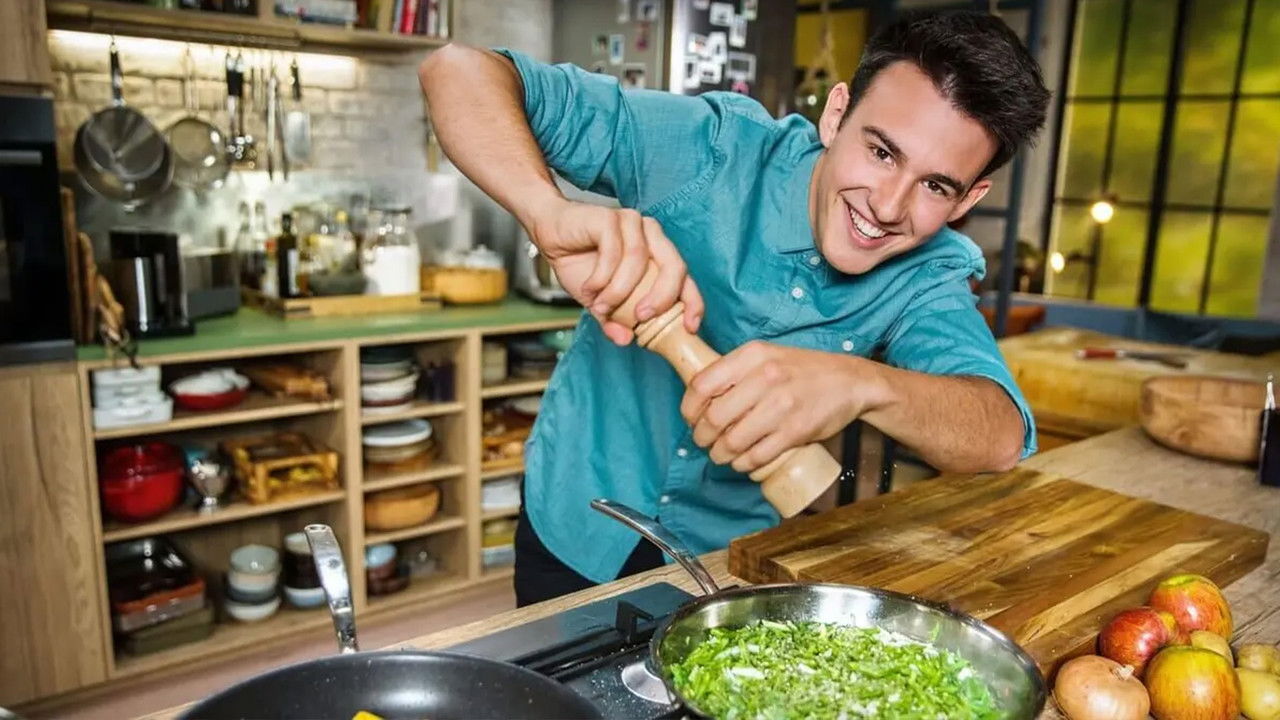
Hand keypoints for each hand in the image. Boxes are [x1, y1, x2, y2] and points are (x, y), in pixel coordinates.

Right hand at [529, 200, 702, 344]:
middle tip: (641, 317)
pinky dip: (601, 277)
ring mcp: (632, 223)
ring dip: (619, 291)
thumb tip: (625, 340)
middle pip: (674, 265)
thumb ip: (614, 320)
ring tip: (601, 306)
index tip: (689, 327)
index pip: (686, 278)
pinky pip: (613, 252)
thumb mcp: (601, 302)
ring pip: (639, 261)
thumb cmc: (580, 263)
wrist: (551, 234)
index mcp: (658, 253)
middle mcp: (651, 235)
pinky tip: (589, 288)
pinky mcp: (610, 218)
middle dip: (662, 297)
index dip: (693, 302)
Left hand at [679, 342, 885, 473]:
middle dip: (702, 436)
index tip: (691, 418)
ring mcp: (782, 406)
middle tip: (704, 441)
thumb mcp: (767, 356)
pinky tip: (742, 462)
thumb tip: (699, 396)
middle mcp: (765, 377)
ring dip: (720, 455)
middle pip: (715, 417)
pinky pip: (757, 456)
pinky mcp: (796, 431)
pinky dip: (744, 464)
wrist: (851, 381)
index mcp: (752, 355)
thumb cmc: (803, 370)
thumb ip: (736, 370)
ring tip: (721, 454)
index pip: (702, 384)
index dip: (689, 408)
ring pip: (733, 441)